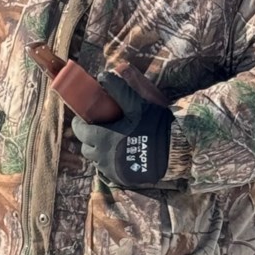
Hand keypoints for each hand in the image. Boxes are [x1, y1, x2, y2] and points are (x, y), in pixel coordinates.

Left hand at [71, 71, 172, 187]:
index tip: (83, 118)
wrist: (175, 153)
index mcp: (102, 138)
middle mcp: (102, 157)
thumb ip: (119, 90)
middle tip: (99, 129)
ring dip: (99, 151)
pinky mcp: (121, 179)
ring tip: (110, 142)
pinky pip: (108, 171)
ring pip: (96, 160)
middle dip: (88, 138)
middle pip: (86, 147)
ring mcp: (112, 170)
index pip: (79, 131)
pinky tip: (120, 155)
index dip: (79, 124)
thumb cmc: (154, 126)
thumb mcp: (136, 105)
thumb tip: (103, 74)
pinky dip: (110, 163)